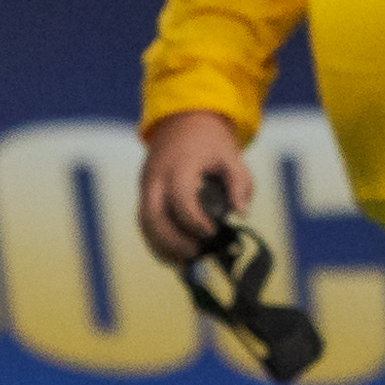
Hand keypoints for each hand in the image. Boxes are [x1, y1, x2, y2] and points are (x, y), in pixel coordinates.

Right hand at [137, 109, 251, 264]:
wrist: (183, 123)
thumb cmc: (210, 144)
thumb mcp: (232, 158)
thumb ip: (239, 184)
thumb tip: (241, 213)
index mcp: (180, 165)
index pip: (180, 198)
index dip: (194, 220)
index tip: (211, 232)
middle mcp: (157, 176)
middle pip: (152, 215)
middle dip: (172, 240)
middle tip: (195, 253)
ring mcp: (147, 185)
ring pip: (144, 221)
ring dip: (161, 245)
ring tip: (184, 261)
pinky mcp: (144, 192)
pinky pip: (143, 221)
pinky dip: (155, 240)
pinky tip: (173, 255)